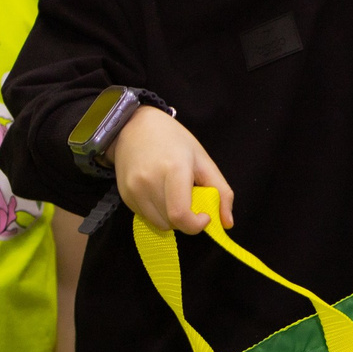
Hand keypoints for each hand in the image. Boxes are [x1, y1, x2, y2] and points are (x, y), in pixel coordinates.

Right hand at [111, 106, 233, 234]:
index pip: (180, 215)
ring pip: (159, 224)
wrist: (134, 126)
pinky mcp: (125, 196)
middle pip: (171, 223)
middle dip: (186, 219)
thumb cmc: (174, 140)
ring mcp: (133, 190)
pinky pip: (146, 217)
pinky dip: (157, 213)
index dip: (195, 225)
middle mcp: (149, 182)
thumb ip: (221, 191)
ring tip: (173, 195)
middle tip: (189, 198)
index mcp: (173, 170)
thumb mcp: (203, 160)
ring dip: (171, 218)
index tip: (204, 216)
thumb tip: (227, 223)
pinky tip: (159, 193)